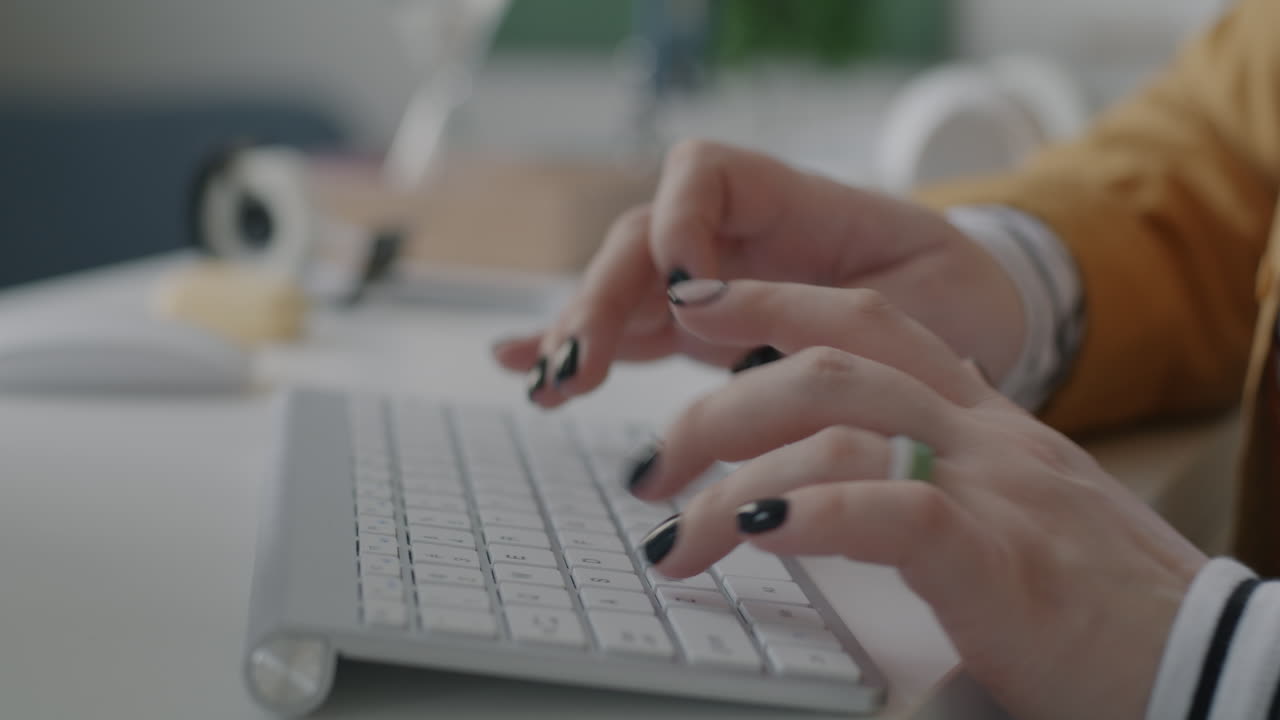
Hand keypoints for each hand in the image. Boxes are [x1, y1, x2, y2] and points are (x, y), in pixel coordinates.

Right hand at [492, 141, 1024, 406]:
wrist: (974, 325)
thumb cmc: (953, 303)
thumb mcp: (912, 309)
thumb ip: (818, 317)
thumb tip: (710, 329)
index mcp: (792, 200)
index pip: (705, 173)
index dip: (681, 223)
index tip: (687, 291)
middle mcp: (740, 232)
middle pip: (643, 238)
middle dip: (604, 297)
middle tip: (581, 364)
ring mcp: (714, 280)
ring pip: (626, 287)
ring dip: (580, 331)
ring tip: (546, 384)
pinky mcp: (702, 328)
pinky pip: (631, 328)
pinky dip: (579, 345)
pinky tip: (520, 366)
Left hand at [632, 277, 1205, 719]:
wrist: (1206, 662)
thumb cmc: (1095, 603)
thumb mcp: (1007, 519)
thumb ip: (923, 488)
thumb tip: (813, 499)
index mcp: (984, 419)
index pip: (866, 323)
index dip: (771, 302)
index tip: (692, 308)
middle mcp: (985, 435)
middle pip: (826, 366)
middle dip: (714, 407)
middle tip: (648, 465)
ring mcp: (996, 489)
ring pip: (838, 427)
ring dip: (731, 473)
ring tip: (672, 533)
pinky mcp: (1003, 561)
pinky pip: (893, 510)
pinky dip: (811, 511)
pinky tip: (753, 529)